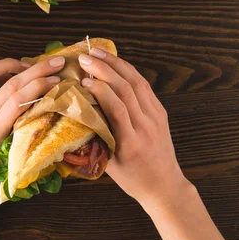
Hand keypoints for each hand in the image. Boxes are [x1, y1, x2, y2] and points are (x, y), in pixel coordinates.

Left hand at [0, 56, 65, 198]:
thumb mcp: (9, 154)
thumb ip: (24, 130)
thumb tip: (47, 108)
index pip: (18, 100)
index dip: (40, 86)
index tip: (57, 81)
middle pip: (11, 83)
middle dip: (37, 70)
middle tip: (56, 62)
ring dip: (12, 63)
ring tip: (29, 64)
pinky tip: (10, 75)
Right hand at [78, 49, 192, 209]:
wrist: (165, 186)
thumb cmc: (133, 180)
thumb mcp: (109, 167)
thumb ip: (95, 142)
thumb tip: (73, 120)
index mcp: (131, 142)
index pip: (117, 108)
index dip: (100, 90)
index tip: (83, 81)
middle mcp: (146, 126)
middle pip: (127, 89)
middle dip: (105, 69)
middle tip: (85, 57)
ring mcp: (156, 117)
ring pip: (137, 82)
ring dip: (116, 64)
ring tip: (97, 53)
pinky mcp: (160, 112)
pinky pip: (144, 86)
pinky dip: (128, 71)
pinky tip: (115, 63)